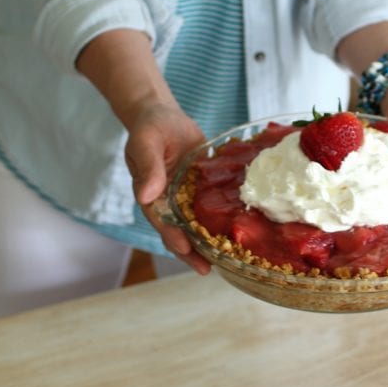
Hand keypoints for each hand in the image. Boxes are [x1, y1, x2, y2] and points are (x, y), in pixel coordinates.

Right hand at [123, 102, 210, 272]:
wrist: (163, 116)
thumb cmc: (150, 128)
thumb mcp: (146, 143)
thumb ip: (148, 168)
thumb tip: (147, 196)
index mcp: (151, 197)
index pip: (161, 223)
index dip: (172, 237)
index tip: (185, 249)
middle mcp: (168, 203)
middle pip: (179, 233)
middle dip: (192, 252)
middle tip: (205, 270)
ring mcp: (185, 199)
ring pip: (197, 225)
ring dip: (209, 242)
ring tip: (226, 261)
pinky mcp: (201, 190)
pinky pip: (212, 207)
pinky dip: (222, 219)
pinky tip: (241, 229)